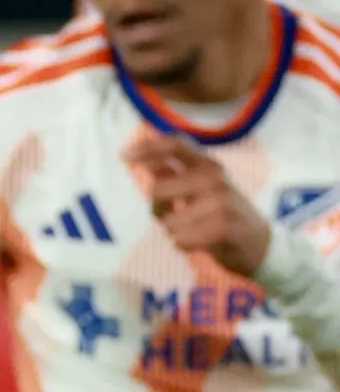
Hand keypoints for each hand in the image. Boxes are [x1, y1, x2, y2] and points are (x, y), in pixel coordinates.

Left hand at [125, 136, 271, 276]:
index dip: (148, 148)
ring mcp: (221, 201)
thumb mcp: (203, 190)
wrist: (265, 247)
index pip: (176, 144)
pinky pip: (181, 238)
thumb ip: (176, 175)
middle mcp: (215, 178)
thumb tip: (148, 161)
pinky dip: (183, 245)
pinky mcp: (224, 227)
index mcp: (209, 166)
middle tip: (172, 219)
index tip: (125, 157)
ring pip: (168, 220)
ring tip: (193, 233)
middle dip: (157, 210)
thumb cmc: (226, 216)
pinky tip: (199, 244)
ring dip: (173, 231)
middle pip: (158, 189)